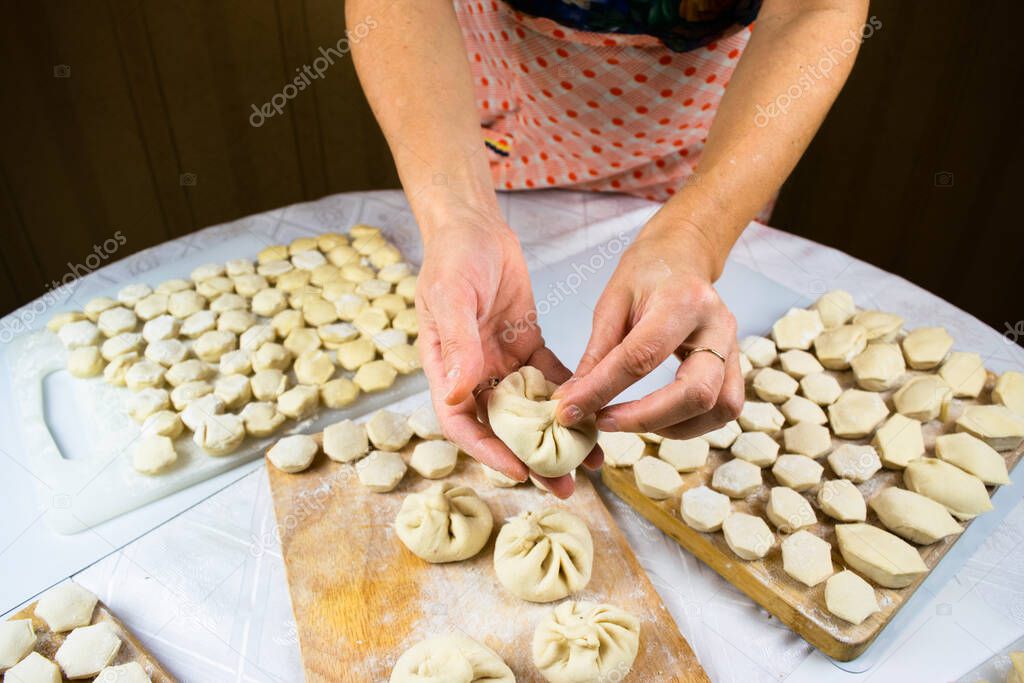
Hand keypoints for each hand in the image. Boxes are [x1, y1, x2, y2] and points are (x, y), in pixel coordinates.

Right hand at [415, 207, 602, 497]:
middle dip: (531, 458)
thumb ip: (458, 345)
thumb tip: (463, 395)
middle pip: (501, 428)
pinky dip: (572, 396)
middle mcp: (473, 374)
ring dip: (558, 435)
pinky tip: (598, 412)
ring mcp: (501, 362)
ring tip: (589, 460)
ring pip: (531, 410)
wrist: (475, 225)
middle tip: (563, 484)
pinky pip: (551, 378)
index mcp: (447, 370)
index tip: (519, 472)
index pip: (463, 424)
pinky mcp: (527, 345)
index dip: (488, 452)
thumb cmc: (453, 257)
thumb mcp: (451, 297)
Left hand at [554, 221, 743, 438]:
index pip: (642, 357)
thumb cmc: (646, 272)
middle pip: (696, 392)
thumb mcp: (612, 301)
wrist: (683, 254)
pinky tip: (657, 418)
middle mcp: (718, 326)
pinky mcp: (737, 364)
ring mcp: (734, 347)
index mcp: (683, 301)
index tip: (571, 410)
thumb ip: (597, 353)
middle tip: (603, 422)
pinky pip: (725, 408)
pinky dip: (690, 424)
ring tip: (630, 421)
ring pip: (718, 408)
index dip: (603, 389)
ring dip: (671, 426)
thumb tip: (574, 399)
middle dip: (646, 418)